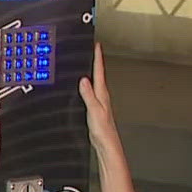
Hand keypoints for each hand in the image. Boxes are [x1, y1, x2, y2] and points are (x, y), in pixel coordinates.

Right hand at [77, 44, 123, 161]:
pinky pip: (92, 93)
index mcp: (102, 94)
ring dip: (93, 73)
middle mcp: (102, 97)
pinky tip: (86, 89)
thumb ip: (89, 95)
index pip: (99, 71)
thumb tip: (84, 79)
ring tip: (90, 63)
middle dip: (96, 62)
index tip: (96, 45)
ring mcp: (100, 104)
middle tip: (93, 49)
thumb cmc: (104, 131)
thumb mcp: (94, 110)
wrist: (107, 146)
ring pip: (96, 84)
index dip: (98, 57)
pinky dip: (89, 87)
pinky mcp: (96, 110)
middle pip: (99, 75)